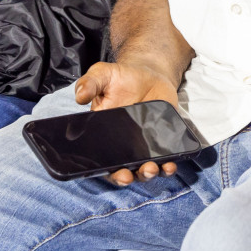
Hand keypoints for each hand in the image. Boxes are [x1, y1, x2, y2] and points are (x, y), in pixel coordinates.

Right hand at [74, 61, 182, 185]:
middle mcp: (123, 145)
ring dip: (148, 174)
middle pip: (122, 170)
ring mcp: (143, 146)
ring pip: (144, 169)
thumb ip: (90, 83)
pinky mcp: (162, 142)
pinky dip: (168, 166)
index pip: (101, 159)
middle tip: (129, 175)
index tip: (114, 173)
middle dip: (126, 177)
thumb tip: (79, 97)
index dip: (106, 171)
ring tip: (152, 169)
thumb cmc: (121, 78)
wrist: (149, 74)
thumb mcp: (103, 75)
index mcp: (104, 134)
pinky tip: (170, 164)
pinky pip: (164, 159)